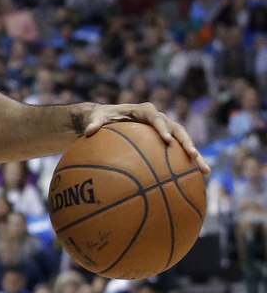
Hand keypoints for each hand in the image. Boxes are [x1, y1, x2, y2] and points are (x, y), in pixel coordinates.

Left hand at [81, 102, 211, 173]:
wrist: (108, 118)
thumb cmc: (100, 117)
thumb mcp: (95, 117)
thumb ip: (93, 122)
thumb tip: (88, 131)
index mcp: (143, 111)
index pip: (155, 117)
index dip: (162, 127)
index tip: (165, 140)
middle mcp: (158, 119)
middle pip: (177, 129)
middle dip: (186, 142)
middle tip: (193, 155)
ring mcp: (164, 130)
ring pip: (183, 142)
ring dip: (195, 155)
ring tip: (205, 171)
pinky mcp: (166, 142)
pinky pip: (178, 153)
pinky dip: (186, 165)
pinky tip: (196, 181)